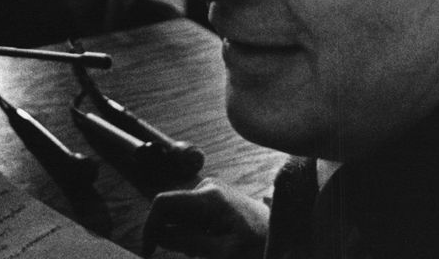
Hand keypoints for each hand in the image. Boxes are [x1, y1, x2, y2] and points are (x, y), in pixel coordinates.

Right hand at [143, 178, 268, 257]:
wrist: (289, 236)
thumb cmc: (258, 247)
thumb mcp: (223, 253)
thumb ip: (189, 242)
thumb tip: (159, 235)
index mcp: (209, 196)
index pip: (163, 202)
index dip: (150, 226)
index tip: (149, 252)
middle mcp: (207, 187)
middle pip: (171, 210)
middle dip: (173, 235)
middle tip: (195, 255)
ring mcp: (211, 191)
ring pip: (180, 216)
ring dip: (185, 236)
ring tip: (210, 250)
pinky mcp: (215, 198)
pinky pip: (192, 216)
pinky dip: (194, 233)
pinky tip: (213, 244)